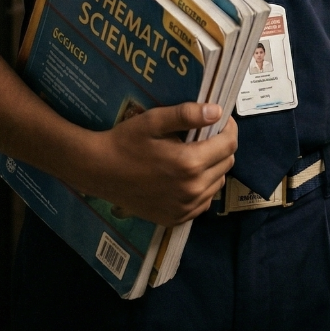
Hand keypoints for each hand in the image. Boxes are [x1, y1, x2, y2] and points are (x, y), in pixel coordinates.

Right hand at [80, 102, 237, 225]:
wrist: (100, 171)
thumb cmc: (126, 141)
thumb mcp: (155, 120)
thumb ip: (187, 115)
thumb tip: (217, 111)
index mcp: (189, 163)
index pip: (229, 144)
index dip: (229, 128)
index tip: (220, 119)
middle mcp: (192, 190)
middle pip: (226, 163)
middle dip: (222, 145)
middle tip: (206, 134)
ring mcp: (184, 208)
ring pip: (217, 183)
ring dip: (214, 166)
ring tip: (195, 153)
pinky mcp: (176, 219)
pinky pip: (203, 201)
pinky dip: (203, 187)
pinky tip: (187, 175)